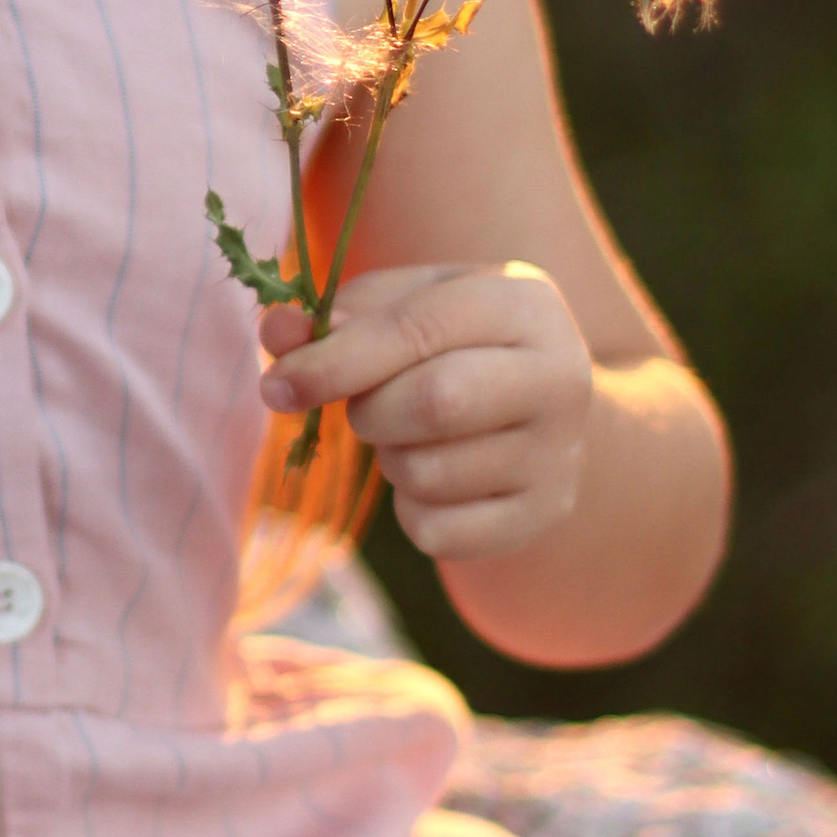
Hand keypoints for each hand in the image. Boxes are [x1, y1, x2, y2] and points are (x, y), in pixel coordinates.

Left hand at [259, 259, 593, 567]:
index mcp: (524, 304)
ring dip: (392, 461)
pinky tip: (438, 478)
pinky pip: (438, 533)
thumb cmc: (454, 345)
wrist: (541, 413)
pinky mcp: (542, 517)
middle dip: (371, 411)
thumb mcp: (405, 307)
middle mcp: (559, 377)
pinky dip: (412, 512)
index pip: (419, 329)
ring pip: (430, 474)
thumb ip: (336, 317)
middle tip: (366, 408)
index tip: (277, 385)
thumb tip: (276, 332)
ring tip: (413, 437)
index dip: (337, 360)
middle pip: (434, 403)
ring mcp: (559, 455)